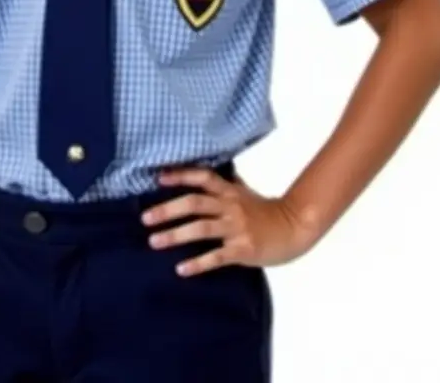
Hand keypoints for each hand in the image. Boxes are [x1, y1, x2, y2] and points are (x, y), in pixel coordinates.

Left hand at [141, 167, 320, 276]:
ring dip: (175, 235)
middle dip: (168, 210)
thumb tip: (205, 170)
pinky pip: (217, 256)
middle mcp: (230, 206)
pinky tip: (181, 269)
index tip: (157, 177)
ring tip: (154, 241)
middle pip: (195, 203)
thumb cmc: (265, 210)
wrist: (294, 228)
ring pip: (201, 228)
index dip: (180, 175)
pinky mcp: (243, 249)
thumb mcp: (244, 191)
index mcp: (229, 191)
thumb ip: (224, 183)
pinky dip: (198, 263)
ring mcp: (236, 228)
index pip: (202, 177)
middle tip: (145, 218)